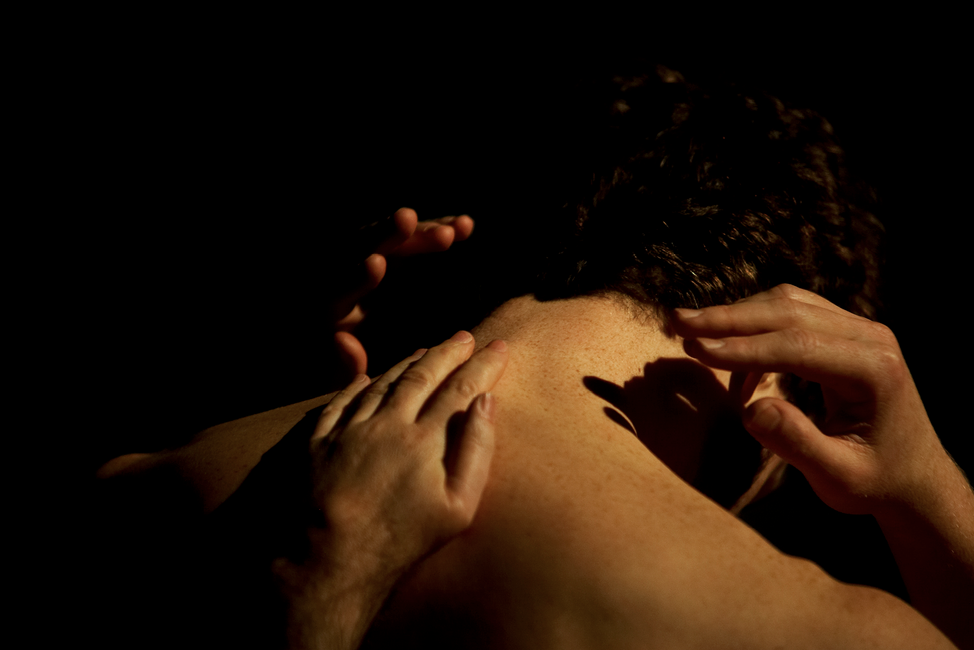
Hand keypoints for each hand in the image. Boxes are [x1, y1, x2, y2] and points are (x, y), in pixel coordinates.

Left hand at [274, 332, 506, 649]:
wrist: (332, 555)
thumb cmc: (403, 539)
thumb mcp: (458, 507)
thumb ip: (476, 451)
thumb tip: (486, 404)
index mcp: (425, 438)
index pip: (461, 388)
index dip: (482, 365)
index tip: (499, 347)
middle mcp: (388, 423)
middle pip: (422, 375)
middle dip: (447, 352)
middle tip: (464, 337)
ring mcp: (351, 429)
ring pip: (382, 382)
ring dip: (406, 363)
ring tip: (424, 350)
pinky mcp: (320, 442)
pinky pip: (340, 402)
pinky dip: (355, 386)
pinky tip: (365, 378)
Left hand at [330, 208, 474, 378]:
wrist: (359, 372)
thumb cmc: (351, 383)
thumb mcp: (343, 383)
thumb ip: (344, 367)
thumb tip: (342, 340)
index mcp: (327, 316)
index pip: (337, 289)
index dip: (355, 277)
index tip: (377, 263)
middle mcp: (340, 284)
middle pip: (356, 250)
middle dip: (383, 235)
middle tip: (407, 220)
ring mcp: (361, 269)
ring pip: (384, 238)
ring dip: (417, 232)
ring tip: (455, 228)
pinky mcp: (383, 259)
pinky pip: (405, 240)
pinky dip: (431, 232)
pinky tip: (464, 226)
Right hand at [671, 284, 947, 516]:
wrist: (913, 476)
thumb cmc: (875, 481)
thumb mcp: (838, 478)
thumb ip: (797, 444)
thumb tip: (751, 409)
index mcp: (874, 369)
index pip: (796, 345)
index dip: (741, 347)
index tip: (693, 348)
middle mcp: (871, 338)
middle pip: (788, 312)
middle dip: (726, 317)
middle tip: (675, 321)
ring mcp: (858, 329)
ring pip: (786, 304)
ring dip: (735, 315)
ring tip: (689, 329)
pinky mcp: (843, 331)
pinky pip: (791, 313)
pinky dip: (752, 325)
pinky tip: (726, 353)